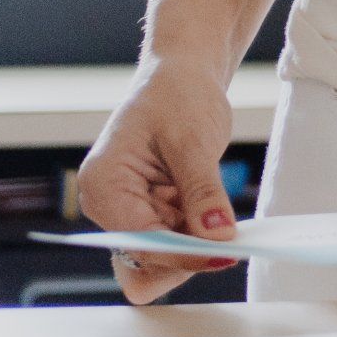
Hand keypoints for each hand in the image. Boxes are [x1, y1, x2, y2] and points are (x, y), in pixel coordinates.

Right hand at [77, 59, 240, 304]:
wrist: (182, 76)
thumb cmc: (178, 95)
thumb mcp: (193, 140)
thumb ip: (202, 191)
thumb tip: (219, 237)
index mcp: (103, 185)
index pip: (140, 241)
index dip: (182, 254)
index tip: (225, 254)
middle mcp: (108, 206)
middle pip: (145, 260)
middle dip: (188, 256)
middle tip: (233, 245)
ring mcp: (128, 212)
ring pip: (162, 258)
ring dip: (196, 248)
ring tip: (230, 227)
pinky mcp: (151, 213)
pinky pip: (174, 242)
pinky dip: (199, 237)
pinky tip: (220, 220)